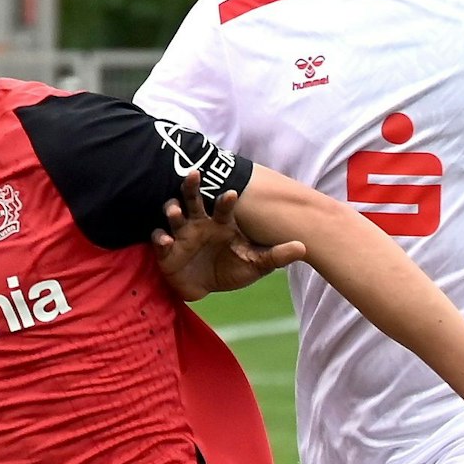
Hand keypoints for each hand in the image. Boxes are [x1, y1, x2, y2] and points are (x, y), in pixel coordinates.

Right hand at [151, 169, 306, 301]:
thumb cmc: (231, 269)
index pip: (223, 206)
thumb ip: (276, 256)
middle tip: (194, 174)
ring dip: (172, 210)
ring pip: (173, 215)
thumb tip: (303, 247)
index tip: (232, 193)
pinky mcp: (166, 250)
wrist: (206, 289)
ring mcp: (181, 234)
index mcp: (221, 223)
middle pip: (193, 199)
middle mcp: (200, 223)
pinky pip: (160, 240)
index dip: (226, 199)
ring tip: (174, 210)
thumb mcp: (256, 265)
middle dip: (192, 186)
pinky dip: (161, 239)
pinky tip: (165, 242)